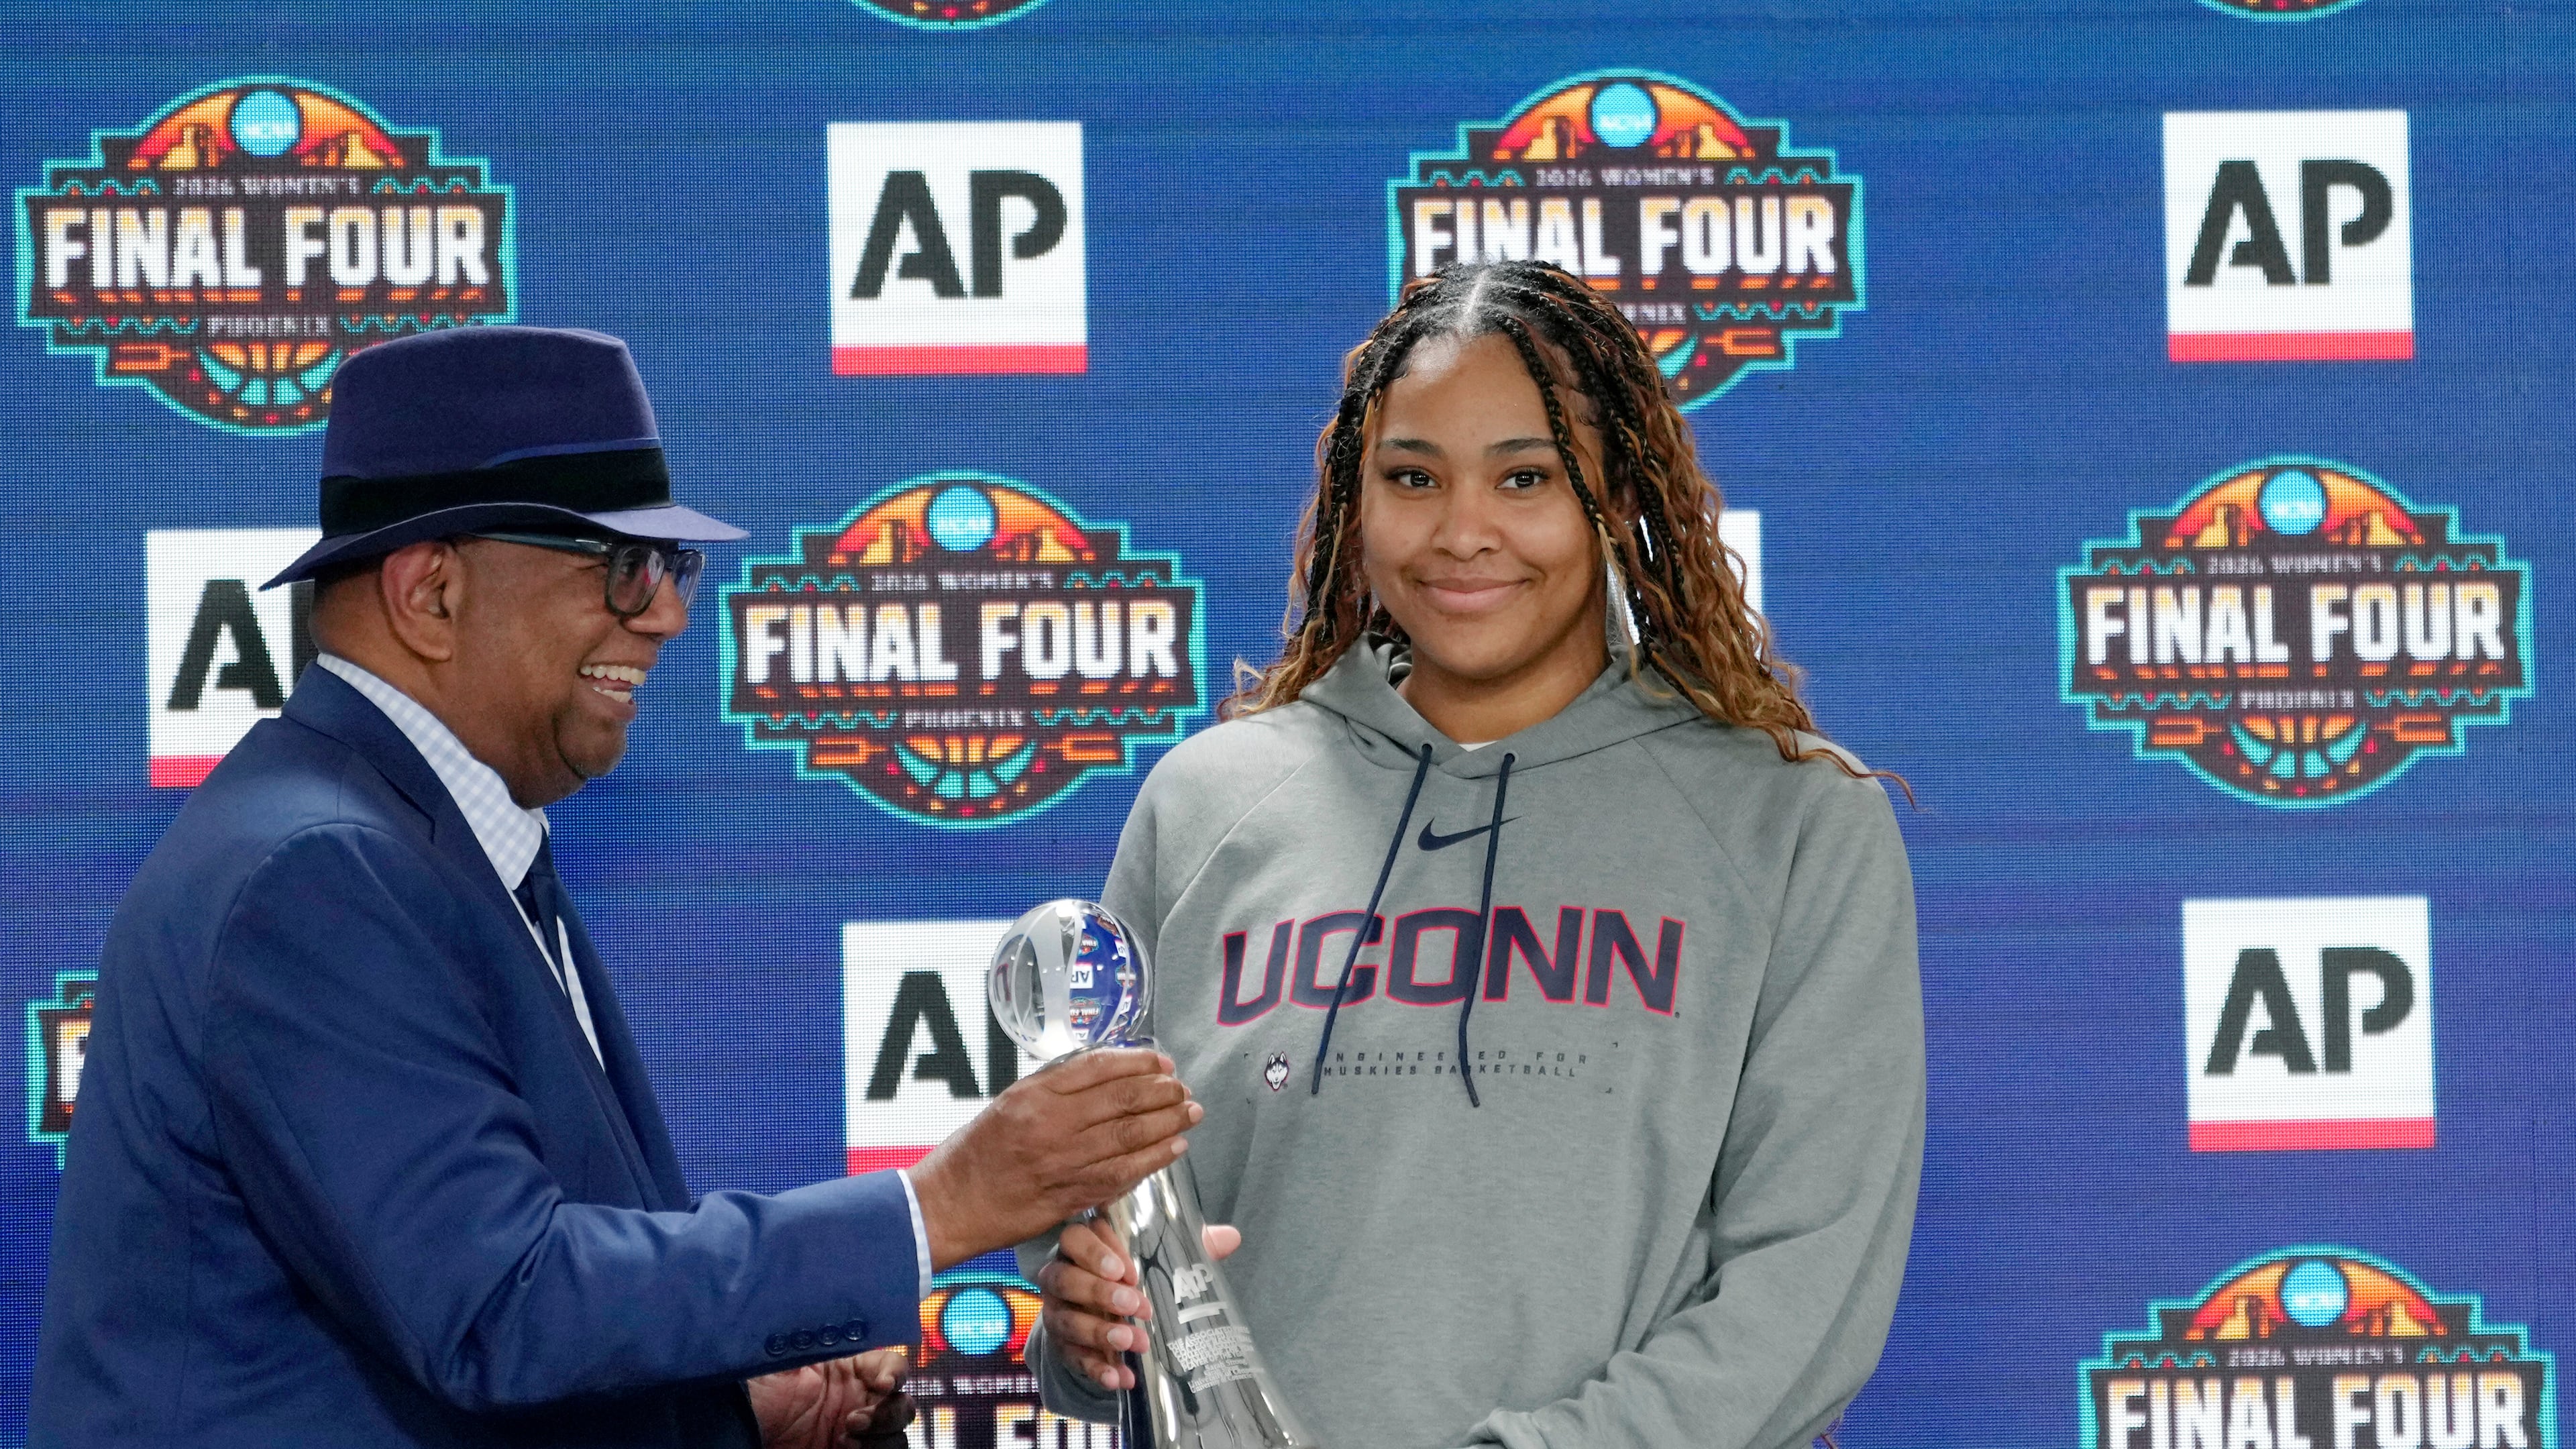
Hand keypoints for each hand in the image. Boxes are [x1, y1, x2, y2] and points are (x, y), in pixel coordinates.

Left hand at [747, 1347, 915, 1447]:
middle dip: (887, 1415)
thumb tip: (839, 1308)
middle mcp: (858, 1400)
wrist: (737, 1429)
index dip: (896, 1373)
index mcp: (849, 1370)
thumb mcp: (783, 1357)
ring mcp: (854, 1432)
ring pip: (896, 1437)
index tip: (884, 1384)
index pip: (891, 1367)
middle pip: (902, 1406)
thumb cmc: (755, 1390)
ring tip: (845, 1441)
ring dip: (881, 1438)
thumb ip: (816, 1338)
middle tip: (853, 1422)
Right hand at [908, 1048, 1199, 1269]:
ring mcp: (1061, 1164)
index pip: (1099, 1068)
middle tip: (1183, 1090)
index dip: (1139, 1063)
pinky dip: (1151, 1161)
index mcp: (1034, 1096)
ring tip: (1189, 1114)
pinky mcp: (1068, 1197)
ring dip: (1167, 1124)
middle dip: (1162, 1093)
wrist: (951, 1204)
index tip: (1162, 1062)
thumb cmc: (978, 1151)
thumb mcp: (1010, 1102)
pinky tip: (1172, 1149)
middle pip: (1122, 1101)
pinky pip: (1119, 1176)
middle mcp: (1050, 1126)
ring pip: (1128, 1138)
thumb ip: (1055, 1085)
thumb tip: (1106, 1069)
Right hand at [1036, 1218, 1240, 1390]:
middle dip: (1100, 1294)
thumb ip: (1188, 1246)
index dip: (1095, 1252)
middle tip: (1139, 1306)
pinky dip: (1097, 1370)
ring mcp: (1057, 1312)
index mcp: (1081, 1246)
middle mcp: (1061, 1276)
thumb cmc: (1130, 1277)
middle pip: (1065, 1279)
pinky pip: (1072, 1359)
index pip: (1075, 1238)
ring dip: (1100, 1333)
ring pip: (1064, 1321)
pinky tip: (1121, 1378)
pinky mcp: (1062, 1346)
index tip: (1127, 1270)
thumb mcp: (1158, 1258)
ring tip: (1135, 1342)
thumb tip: (1230, 1236)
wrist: (1102, 1316)